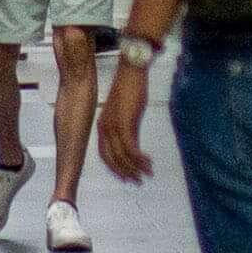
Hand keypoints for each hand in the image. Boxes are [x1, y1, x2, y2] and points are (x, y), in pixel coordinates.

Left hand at [98, 55, 153, 183]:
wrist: (132, 71)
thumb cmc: (130, 89)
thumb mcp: (127, 113)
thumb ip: (128, 130)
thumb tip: (134, 145)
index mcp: (102, 126)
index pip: (105, 155)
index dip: (115, 169)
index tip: (126, 177)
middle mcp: (105, 128)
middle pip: (113, 159)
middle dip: (126, 173)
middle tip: (138, 181)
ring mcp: (114, 127)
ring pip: (123, 157)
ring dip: (136, 168)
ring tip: (147, 174)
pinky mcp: (126, 124)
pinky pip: (132, 149)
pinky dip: (140, 159)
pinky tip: (149, 163)